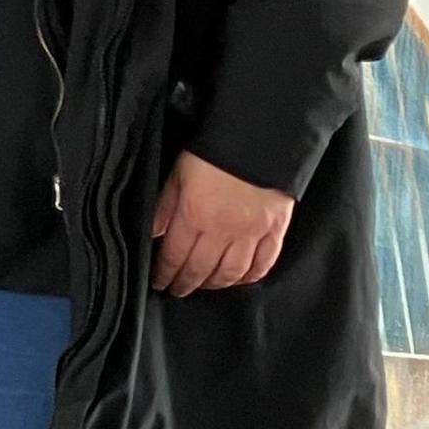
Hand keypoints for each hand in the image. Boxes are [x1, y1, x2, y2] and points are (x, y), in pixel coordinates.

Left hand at [151, 150, 293, 294]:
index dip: (165, 273)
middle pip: (202, 269)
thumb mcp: (178, 174)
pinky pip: (264, 262)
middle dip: (186, 283)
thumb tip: (153, 233)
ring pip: (232, 272)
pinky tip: (241, 279)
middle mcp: (223, 230)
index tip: (160, 282)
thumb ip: (165, 206)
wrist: (260, 138)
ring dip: (216, 283)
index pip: (174, 256)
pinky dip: (251, 276)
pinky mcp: (275, 230)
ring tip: (206, 285)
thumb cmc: (215, 151)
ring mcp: (251, 233)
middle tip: (178, 290)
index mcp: (194, 215)